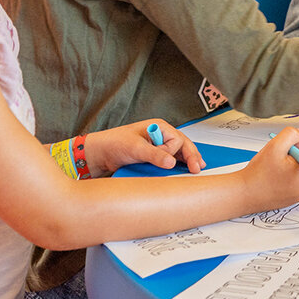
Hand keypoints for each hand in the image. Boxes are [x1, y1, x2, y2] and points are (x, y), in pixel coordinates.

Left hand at [84, 119, 204, 177]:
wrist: (99, 154)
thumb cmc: (114, 143)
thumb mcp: (135, 148)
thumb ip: (154, 154)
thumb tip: (171, 162)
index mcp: (159, 128)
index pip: (177, 140)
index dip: (173, 151)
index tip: (168, 161)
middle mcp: (161, 136)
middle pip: (183, 145)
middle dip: (192, 155)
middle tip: (198, 167)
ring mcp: (158, 146)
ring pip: (179, 153)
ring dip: (187, 160)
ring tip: (197, 168)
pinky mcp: (154, 156)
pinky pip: (171, 160)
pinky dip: (178, 165)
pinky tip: (183, 170)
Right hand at [243, 127, 298, 208]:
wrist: (244, 194)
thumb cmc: (258, 174)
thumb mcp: (274, 146)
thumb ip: (291, 134)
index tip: (288, 150)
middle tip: (283, 157)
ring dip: (297, 164)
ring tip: (279, 167)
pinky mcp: (296, 197)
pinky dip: (293, 174)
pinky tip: (278, 175)